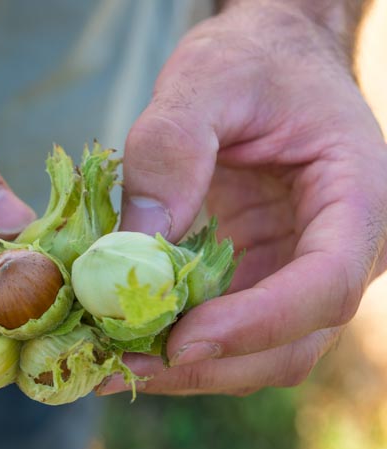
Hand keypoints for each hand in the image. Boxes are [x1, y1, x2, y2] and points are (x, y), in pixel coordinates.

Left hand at [99, 1, 386, 395]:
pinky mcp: (258, 276)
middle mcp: (340, 248)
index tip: (183, 340)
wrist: (263, 60)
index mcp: (358, 196)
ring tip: (112, 362)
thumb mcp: (208, 77)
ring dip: (190, 367)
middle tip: (126, 367)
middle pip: (294, 341)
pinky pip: (227, 329)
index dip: (258, 323)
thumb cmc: (250, 59)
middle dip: (212, 364)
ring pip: (260, 352)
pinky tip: (124, 337)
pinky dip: (177, 342)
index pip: (325, 284)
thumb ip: (173, 148)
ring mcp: (297, 269)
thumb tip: (138, 241)